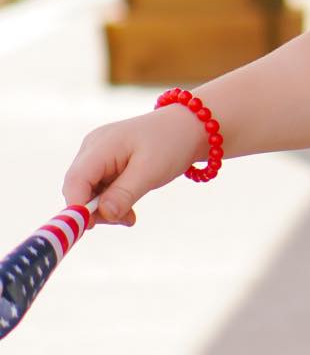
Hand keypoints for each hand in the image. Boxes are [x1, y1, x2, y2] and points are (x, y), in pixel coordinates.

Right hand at [61, 107, 209, 226]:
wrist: (188, 128)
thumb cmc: (171, 143)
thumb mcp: (150, 171)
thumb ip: (124, 193)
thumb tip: (103, 215)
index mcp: (100, 145)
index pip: (76, 180)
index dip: (77, 205)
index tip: (91, 227)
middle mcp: (93, 148)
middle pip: (79, 188)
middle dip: (94, 210)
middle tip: (124, 220)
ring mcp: (98, 155)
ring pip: (89, 191)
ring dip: (106, 209)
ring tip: (131, 217)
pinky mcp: (106, 163)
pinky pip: (101, 188)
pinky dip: (112, 202)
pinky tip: (129, 211)